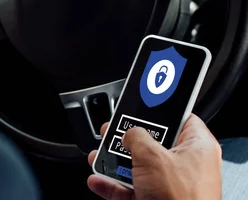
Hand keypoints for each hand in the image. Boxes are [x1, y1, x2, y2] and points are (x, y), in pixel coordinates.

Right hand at [87, 114, 221, 199]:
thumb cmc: (180, 199)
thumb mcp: (151, 155)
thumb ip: (136, 136)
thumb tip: (129, 133)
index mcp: (197, 148)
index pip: (181, 119)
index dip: (160, 111)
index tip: (141, 105)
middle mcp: (186, 166)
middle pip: (153, 143)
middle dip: (127, 139)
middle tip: (113, 132)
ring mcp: (170, 186)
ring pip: (138, 167)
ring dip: (115, 163)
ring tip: (99, 156)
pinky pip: (130, 189)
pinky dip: (112, 185)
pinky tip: (98, 180)